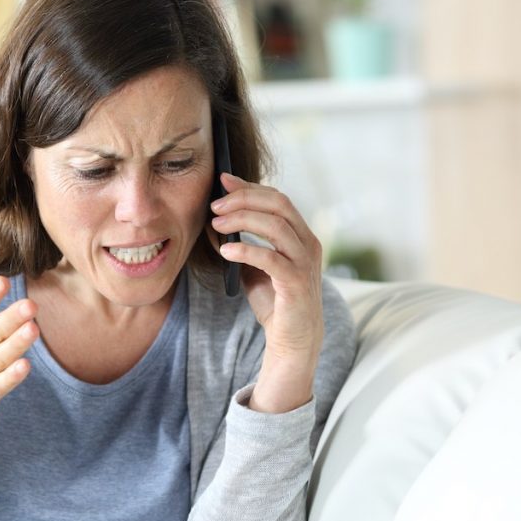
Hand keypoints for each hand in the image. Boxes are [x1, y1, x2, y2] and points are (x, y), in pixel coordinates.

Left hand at [209, 173, 323, 412]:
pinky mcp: (297, 284)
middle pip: (279, 205)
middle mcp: (308, 244)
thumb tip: (212, 219)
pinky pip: (272, 259)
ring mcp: (305, 263)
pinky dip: (247, 251)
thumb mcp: (253, 265)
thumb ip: (240, 242)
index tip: (222, 181)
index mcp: (300, 235)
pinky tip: (225, 251)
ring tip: (215, 224)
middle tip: (214, 205)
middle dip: (244, 200)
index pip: (277, 199)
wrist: (292, 339)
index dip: (250, 187)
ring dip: (242, 220)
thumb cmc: (274, 300)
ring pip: (276, 227)